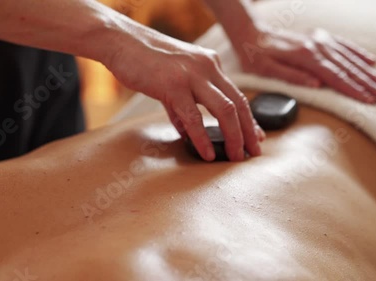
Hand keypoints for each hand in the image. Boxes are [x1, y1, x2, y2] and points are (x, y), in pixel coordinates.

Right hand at [103, 21, 264, 161]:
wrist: (121, 42)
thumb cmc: (144, 60)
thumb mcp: (172, 79)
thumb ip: (182, 104)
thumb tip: (187, 129)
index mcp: (209, 64)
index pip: (237, 95)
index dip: (248, 119)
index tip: (254, 137)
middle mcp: (207, 67)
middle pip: (239, 103)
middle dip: (248, 131)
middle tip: (253, 152)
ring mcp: (191, 75)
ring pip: (225, 109)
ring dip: (234, 136)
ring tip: (236, 156)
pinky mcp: (173, 84)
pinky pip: (194, 116)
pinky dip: (202, 138)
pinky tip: (207, 153)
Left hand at [233, 27, 375, 103]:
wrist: (251, 33)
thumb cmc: (255, 56)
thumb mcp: (265, 70)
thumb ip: (291, 77)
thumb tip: (316, 85)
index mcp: (305, 57)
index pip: (335, 77)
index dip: (353, 90)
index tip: (368, 101)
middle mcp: (316, 46)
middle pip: (347, 69)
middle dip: (367, 85)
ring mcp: (319, 40)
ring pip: (349, 58)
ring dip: (368, 72)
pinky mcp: (318, 37)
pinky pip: (342, 45)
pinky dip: (358, 53)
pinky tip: (370, 62)